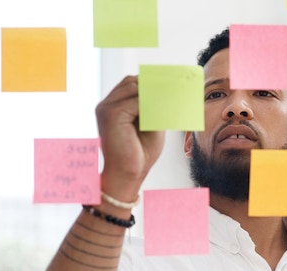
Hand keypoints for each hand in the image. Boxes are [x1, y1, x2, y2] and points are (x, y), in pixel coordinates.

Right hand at [95, 76, 164, 199]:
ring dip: (156, 90)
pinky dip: (154, 102)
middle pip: (133, 81)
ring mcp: (107, 108)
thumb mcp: (152, 124)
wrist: (129, 174)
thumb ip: (156, 107)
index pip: (133, 84)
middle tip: (179, 83)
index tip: (175, 80)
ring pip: (135, 88)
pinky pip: (137, 100)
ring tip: (176, 93)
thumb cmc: (140, 153)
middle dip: (156, 82)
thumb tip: (170, 91)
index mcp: (114, 106)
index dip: (153, 81)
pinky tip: (167, 106)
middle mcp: (107, 104)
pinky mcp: (112, 114)